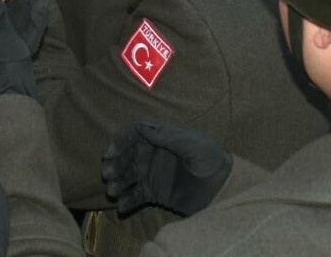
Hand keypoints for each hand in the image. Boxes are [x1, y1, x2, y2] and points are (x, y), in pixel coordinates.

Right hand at [101, 120, 231, 217]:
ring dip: (117, 181)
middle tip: (108, 174)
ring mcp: (151, 173)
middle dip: (114, 163)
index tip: (110, 153)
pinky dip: (127, 200)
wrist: (222, 187)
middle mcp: (152, 153)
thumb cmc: (210, 159)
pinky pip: (135, 195)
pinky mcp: (154, 193)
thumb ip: (167, 136)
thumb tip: (141, 126)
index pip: (133, 133)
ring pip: (127, 175)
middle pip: (125, 155)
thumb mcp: (192, 144)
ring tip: (112, 190)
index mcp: (160, 136)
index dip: (119, 140)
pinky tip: (122, 205)